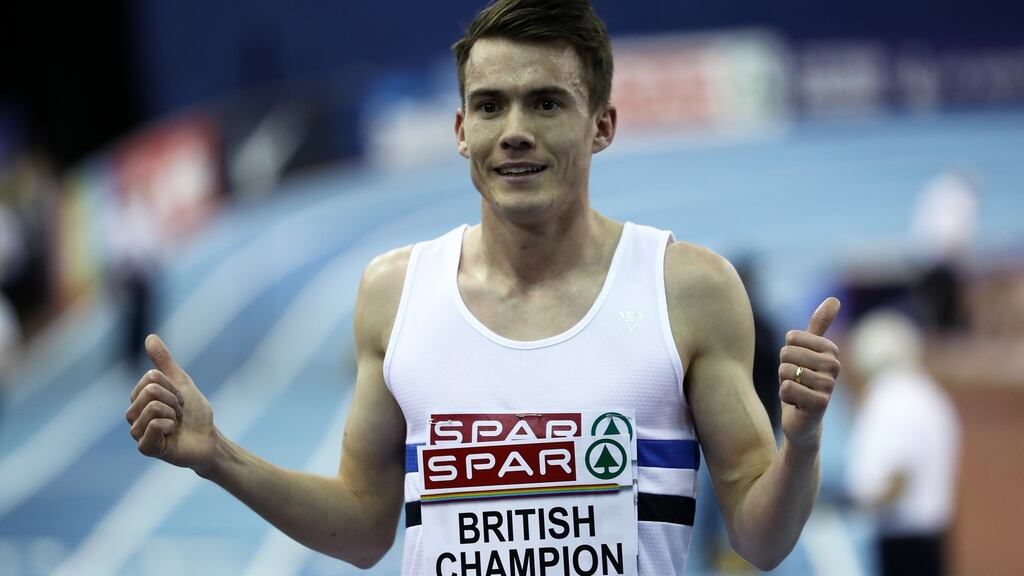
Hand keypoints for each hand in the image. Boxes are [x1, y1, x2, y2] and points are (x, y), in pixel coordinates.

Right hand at [126, 334, 216, 474]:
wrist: (208, 439)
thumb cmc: (194, 413)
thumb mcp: (181, 382)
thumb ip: (164, 362)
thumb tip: (150, 337)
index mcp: (139, 398)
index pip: (151, 377)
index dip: (172, 387)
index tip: (180, 400)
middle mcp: (133, 415)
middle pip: (151, 390)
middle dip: (174, 400)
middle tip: (179, 413)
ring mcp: (137, 432)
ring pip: (152, 407)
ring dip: (174, 413)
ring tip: (176, 424)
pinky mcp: (145, 448)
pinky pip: (154, 425)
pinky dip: (170, 425)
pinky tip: (172, 434)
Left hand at [779, 297, 840, 449]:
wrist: (803, 419)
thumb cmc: (803, 381)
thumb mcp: (808, 351)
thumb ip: (819, 325)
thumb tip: (834, 299)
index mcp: (830, 349)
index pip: (791, 337)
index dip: (787, 353)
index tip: (799, 365)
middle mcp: (834, 365)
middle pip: (786, 353)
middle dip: (784, 369)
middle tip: (796, 381)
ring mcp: (829, 385)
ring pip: (786, 371)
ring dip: (784, 384)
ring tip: (797, 392)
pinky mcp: (821, 403)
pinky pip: (787, 388)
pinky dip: (785, 397)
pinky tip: (797, 404)